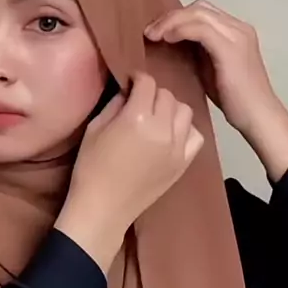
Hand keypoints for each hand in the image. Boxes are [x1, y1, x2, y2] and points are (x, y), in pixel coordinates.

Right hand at [55, 72, 203, 273]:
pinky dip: (186, 129)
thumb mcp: (95, 128)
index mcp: (136, 118)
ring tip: (157, 117)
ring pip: (185, 111)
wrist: (103, 208)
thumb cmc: (91, 167)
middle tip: (140, 101)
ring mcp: (177, 147)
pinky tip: (171, 134)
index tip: (130, 83)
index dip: (137, 78)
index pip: (147, 83)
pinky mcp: (183, 163)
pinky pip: (196, 135)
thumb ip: (115, 104)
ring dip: (171, 108)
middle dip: (153, 93)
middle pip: (167, 95)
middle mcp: (162, 129)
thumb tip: (129, 91)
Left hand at [144, 0, 287, 180]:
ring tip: (153, 35)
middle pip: (199, 7)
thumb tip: (172, 42)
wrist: (259, 117)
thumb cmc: (235, 100)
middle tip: (150, 31)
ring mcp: (237, 35)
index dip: (177, 17)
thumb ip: (198, 52)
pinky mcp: (230, 48)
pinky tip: (167, 39)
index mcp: (236, 31)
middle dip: (171, 16)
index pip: (203, 11)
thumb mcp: (211, 68)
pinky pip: (200, 28)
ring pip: (197, 13)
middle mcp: (239, 27)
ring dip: (171, 21)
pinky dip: (180, 30)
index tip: (156, 31)